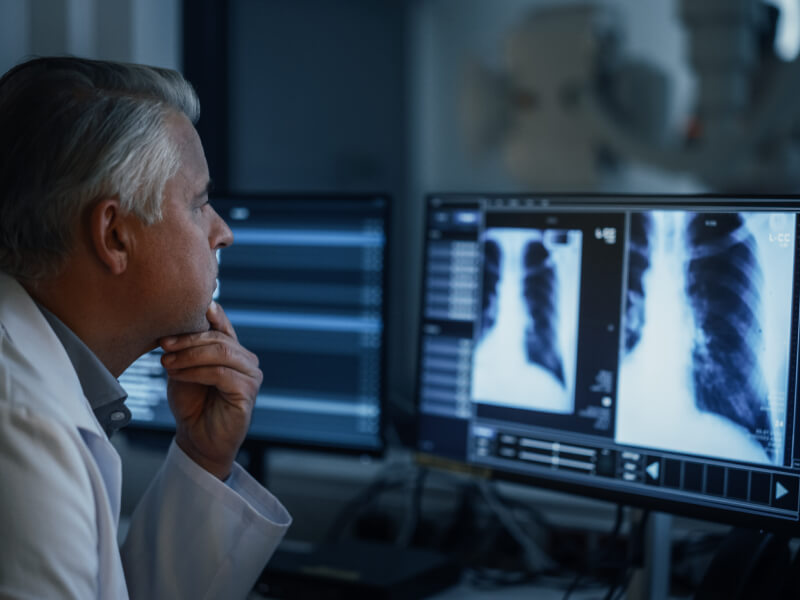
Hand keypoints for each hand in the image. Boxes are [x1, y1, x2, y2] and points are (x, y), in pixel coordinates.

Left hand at [159, 301, 262, 479]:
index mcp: (234, 350)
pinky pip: (220, 374)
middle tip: (164, 345)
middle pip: (219, 338)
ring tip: (166, 362)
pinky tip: (177, 375)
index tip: (175, 316)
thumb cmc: (192, 404)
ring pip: (221, 353)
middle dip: (188, 340)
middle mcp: (247, 360)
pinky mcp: (248, 393)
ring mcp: (251, 376)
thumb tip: (178, 322)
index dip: (203, 316)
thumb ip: (189, 348)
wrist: (197, 440)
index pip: (222, 324)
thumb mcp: (186, 369)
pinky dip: (195, 372)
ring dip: (189, 356)